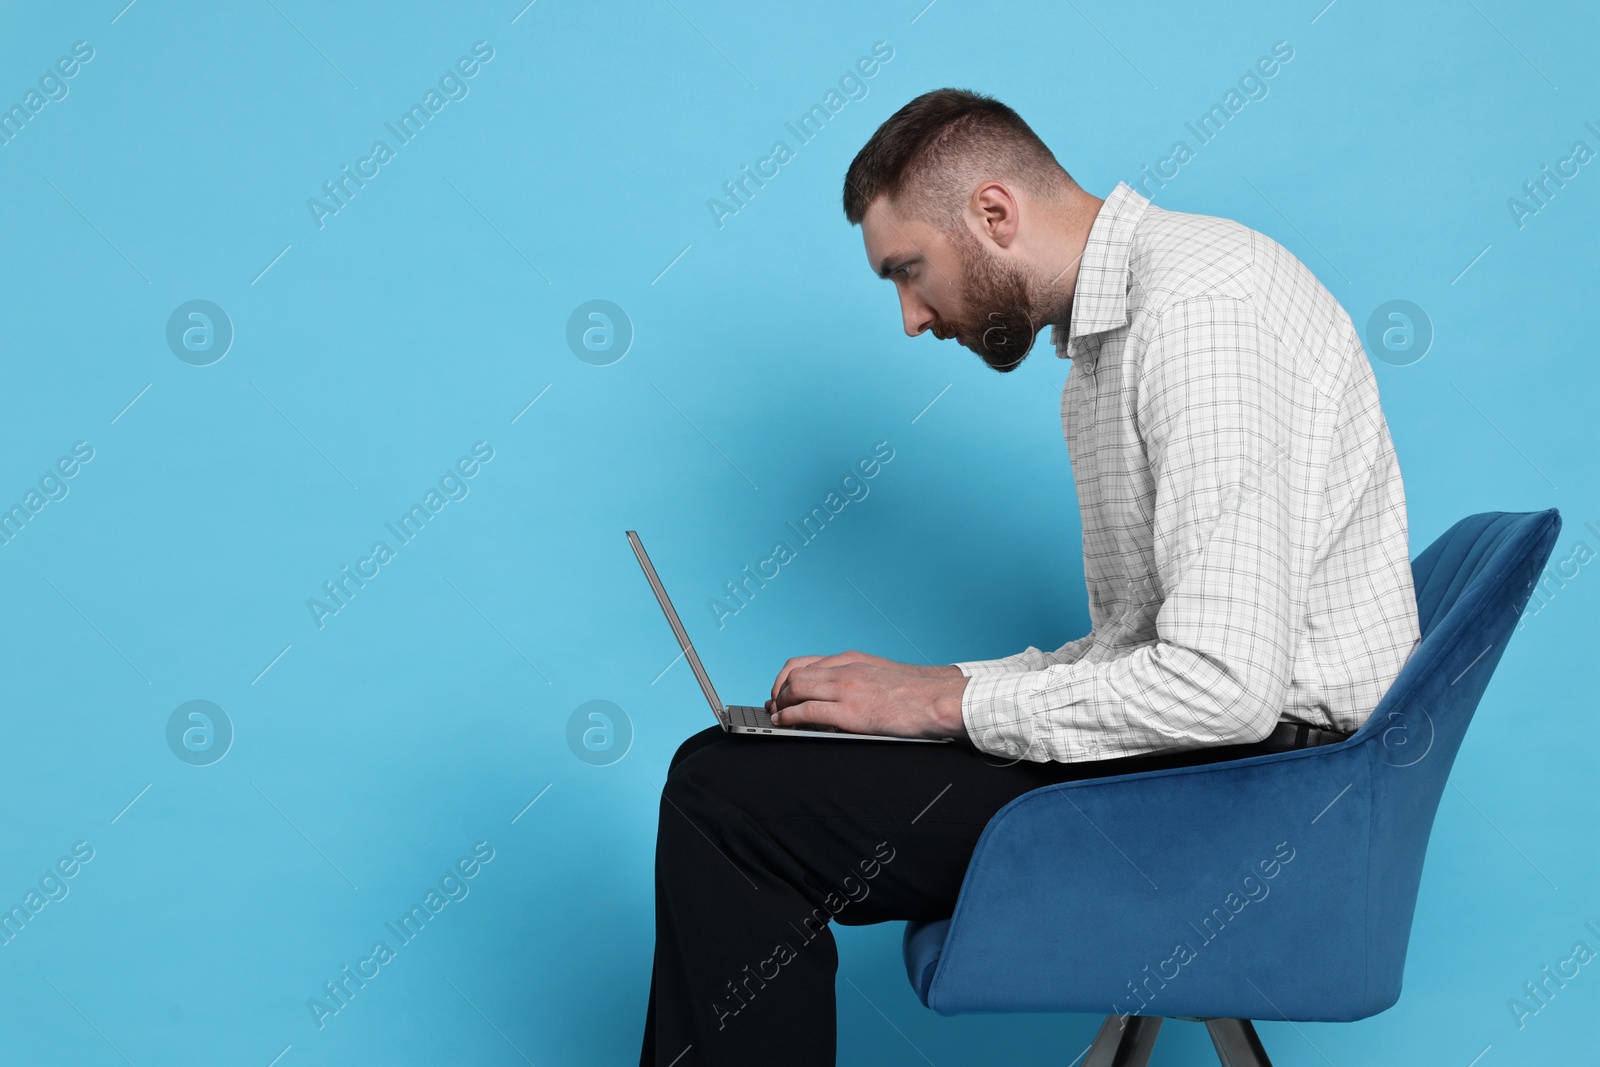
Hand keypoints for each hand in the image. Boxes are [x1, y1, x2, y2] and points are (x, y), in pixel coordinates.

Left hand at [767, 651, 968, 739]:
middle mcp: (844, 669)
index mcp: (852, 660)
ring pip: (796, 689)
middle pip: (795, 674)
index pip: (806, 663)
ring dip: (780, 704)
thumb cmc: (914, 693)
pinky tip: (784, 724)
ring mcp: (846, 689)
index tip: (780, 691)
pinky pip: (808, 711)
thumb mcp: (879, 676)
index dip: (786, 678)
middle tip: (774, 706)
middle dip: (778, 691)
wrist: (937, 699)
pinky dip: (789, 717)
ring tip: (776, 717)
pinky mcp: (850, 712)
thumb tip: (839, 695)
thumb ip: (857, 679)